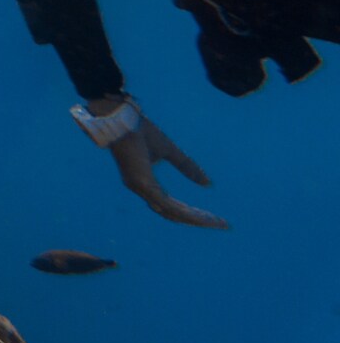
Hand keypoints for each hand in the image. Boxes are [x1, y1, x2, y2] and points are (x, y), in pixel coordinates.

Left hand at [107, 114, 228, 229]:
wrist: (121, 118)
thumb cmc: (140, 131)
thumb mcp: (169, 150)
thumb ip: (186, 166)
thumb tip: (207, 184)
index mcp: (144, 182)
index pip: (170, 205)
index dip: (190, 213)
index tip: (212, 218)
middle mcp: (141, 189)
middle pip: (173, 213)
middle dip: (198, 220)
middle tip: (221, 225)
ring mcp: (140, 189)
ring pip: (173, 213)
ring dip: (197, 219)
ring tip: (218, 223)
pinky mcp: (143, 185)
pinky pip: (169, 206)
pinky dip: (188, 213)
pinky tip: (203, 217)